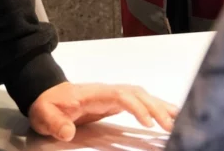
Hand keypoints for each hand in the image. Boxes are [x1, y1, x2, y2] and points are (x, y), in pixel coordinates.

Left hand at [28, 82, 177, 140]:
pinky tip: (169, 114)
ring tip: (179, 118)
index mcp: (94, 93)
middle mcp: (108, 91)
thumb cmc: (48, 105)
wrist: (47, 96)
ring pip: (142, 97)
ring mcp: (113, 96)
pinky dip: (156, 107)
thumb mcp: (44, 115)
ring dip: (160, 106)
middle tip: (172, 124)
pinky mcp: (116, 103)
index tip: (148, 122)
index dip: (136, 107)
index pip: (121, 95)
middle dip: (156, 108)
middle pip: (138, 94)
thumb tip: (68, 132)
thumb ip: (55, 123)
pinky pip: (140, 102)